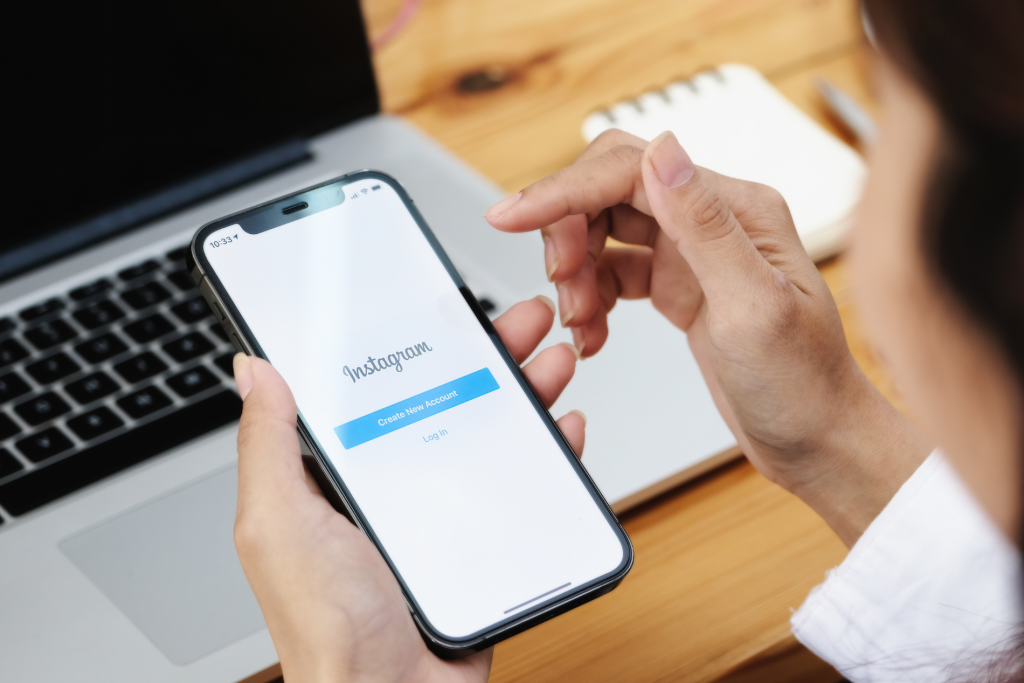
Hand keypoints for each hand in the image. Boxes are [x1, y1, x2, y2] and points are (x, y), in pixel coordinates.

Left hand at [231, 296, 583, 682]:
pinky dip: (548, 452)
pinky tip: (563, 427)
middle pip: (446, 400)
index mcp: (340, 476)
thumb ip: (267, 445)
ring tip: (552, 359)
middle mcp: (393, 487)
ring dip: (525, 391)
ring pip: (491, 433)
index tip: (438, 306)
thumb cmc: (328, 628)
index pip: (380, 388)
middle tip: (519, 320)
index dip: (412, 343)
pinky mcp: (484, 543)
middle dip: (487, 354)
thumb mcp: (280, 523)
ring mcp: (443, 514)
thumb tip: (253, 369)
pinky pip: (522, 485)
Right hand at [486, 130, 929, 545]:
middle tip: (557, 281)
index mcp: (737, 209)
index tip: (514, 215)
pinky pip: (613, 271)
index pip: (631, 171)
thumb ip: (704, 226)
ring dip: (577, 269)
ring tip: (580, 318)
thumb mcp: (754, 306)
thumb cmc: (804, 382)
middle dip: (567, 230)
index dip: (565, 190)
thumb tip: (663, 151)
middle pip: (608, 190)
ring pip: (605, 230)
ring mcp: (692, 252)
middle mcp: (712, 220)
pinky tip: (593, 330)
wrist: (816, 440)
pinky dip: (592, 296)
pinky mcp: (678, 285)